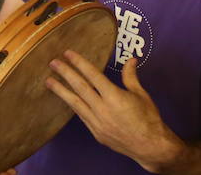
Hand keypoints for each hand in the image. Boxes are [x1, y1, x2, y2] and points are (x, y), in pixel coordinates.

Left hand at [45, 52, 182, 170]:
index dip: (79, 63)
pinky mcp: (96, 133)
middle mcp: (103, 109)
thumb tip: (131, 59)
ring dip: (61, 91)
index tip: (68, 54)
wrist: (150, 146)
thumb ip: (131, 76)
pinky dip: (74, 106)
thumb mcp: (141, 94)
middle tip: (53, 63)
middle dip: (65, 73)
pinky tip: (67, 98)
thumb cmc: (149, 119)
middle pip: (80, 87)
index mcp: (114, 97)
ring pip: (75, 103)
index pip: (93, 75)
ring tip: (49, 81)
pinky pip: (82, 116)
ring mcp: (97, 123)